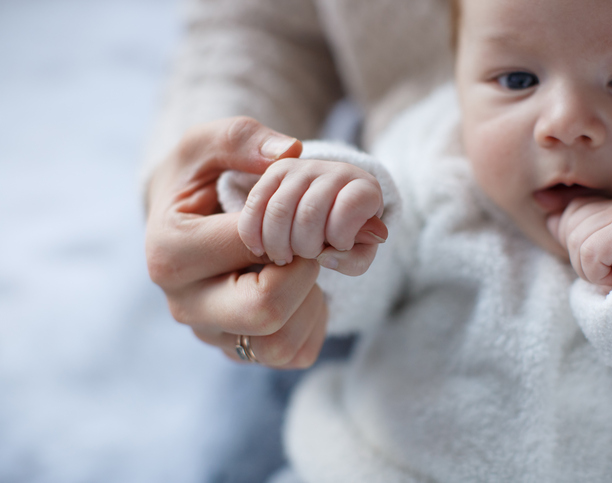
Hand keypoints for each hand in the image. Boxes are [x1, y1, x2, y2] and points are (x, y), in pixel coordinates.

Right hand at [146, 116, 326, 367]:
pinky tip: (299, 291)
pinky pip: (293, 353)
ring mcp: (211, 334)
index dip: (299, 230)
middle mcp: (184, 304)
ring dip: (310, 301)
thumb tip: (288, 152)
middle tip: (309, 247)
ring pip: (281, 344)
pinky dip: (311, 322)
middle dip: (305, 274)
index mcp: (170, 252)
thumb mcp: (208, 144)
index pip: (256, 249)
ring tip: (300, 268)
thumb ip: (242, 137)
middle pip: (266, 311)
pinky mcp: (238, 352)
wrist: (188, 223)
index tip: (310, 214)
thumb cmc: (200, 181)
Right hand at [237, 158, 386, 275]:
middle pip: (310, 213)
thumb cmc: (348, 238)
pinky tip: (259, 250)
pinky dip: (253, 232)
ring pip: (279, 209)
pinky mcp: (274, 172)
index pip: (351, 206)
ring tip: (284, 258)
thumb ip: (353, 261)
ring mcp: (303, 168)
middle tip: (306, 259)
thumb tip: (326, 256)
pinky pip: (256, 203)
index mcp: (364, 187)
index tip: (339, 247)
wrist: (331, 216)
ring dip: (278, 244)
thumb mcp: (359, 254)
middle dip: (305, 247)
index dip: (341, 235)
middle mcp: (334, 169)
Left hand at [547, 198, 611, 288]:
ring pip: (577, 242)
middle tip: (610, 268)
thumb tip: (539, 199)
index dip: (576, 242)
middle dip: (581, 258)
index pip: (571, 211)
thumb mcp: (589, 250)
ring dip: (590, 269)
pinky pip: (589, 253)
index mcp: (611, 205)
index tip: (603, 258)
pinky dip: (597, 274)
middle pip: (570, 227)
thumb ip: (568, 225)